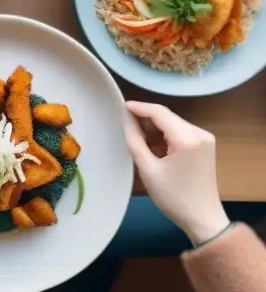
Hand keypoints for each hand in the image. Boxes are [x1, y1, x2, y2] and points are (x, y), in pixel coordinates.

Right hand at [124, 101, 228, 244]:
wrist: (203, 219)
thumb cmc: (174, 197)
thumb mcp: (148, 169)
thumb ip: (135, 140)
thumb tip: (127, 119)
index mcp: (188, 138)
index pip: (159, 112)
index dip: (138, 108)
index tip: (120, 106)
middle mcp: (200, 133)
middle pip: (166, 117)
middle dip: (146, 120)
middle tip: (126, 127)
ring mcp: (204, 139)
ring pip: (172, 124)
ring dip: (155, 130)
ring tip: (139, 142)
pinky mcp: (204, 146)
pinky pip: (179, 133)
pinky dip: (165, 137)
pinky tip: (154, 150)